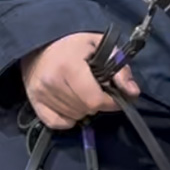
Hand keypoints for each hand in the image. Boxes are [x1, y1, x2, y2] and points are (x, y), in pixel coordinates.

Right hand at [20, 31, 138, 129]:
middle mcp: (52, 82)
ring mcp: (41, 94)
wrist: (38, 45)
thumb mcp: (100, 46)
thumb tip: (133, 92)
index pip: (95, 101)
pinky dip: (68, 118)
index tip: (113, 94)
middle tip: (94, 88)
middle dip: (96, 102)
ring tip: (80, 91)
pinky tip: (70, 104)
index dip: (110, 101)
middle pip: (86, 110)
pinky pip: (58, 123)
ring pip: (74, 117)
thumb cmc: (72, 45)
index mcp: (69, 67)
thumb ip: (120, 68)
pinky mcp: (35, 103)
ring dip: (83, 109)